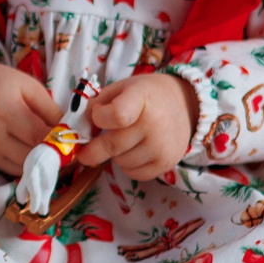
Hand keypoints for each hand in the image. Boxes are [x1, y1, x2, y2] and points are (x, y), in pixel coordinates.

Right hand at [0, 62, 61, 176]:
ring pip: (24, 168)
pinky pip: (13, 170)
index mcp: (6, 111)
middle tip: (69, 152)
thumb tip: (71, 132)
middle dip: (53, 157)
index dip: (60, 144)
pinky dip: (28, 167)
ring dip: (42, 165)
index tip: (76, 145)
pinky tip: (37, 157)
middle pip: (31, 156)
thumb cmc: (3, 83)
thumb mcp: (31, 87)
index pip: (38, 136)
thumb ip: (51, 110)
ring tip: (55, 155)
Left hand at [76, 73, 199, 183]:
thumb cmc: (146, 95)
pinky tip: (133, 151)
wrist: (184, 104)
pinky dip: (127, 165)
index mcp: (141, 97)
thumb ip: (97, 104)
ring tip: (123, 141)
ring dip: (114, 155)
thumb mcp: (121, 88)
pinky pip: (134, 174)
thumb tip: (79, 128)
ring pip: (121, 162)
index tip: (97, 116)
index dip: (100, 118)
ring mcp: (162, 146)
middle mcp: (155, 123)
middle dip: (93, 150)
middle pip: (113, 145)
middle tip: (84, 152)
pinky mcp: (167, 163)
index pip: (117, 115)